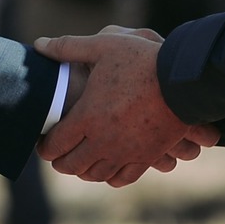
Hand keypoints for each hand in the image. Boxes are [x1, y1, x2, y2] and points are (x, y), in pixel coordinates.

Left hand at [36, 30, 219, 184]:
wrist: (186, 81)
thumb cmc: (142, 61)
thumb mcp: (103, 46)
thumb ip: (68, 47)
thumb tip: (38, 44)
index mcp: (88, 117)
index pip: (55, 145)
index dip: (44, 146)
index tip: (43, 141)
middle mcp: (104, 141)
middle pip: (71, 165)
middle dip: (59, 161)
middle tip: (56, 154)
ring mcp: (126, 153)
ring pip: (95, 175)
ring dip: (82, 170)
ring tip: (79, 161)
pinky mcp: (147, 158)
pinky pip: (121, 178)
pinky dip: (109, 177)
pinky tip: (106, 168)